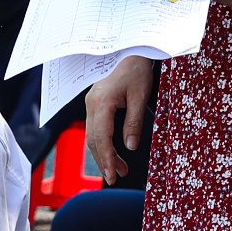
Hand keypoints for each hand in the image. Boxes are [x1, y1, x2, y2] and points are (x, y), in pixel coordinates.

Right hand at [85, 55, 155, 185]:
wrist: (132, 52)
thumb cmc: (138, 72)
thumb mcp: (141, 97)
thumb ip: (134, 122)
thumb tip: (130, 146)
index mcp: (102, 102)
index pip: (102, 137)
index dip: (107, 158)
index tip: (113, 174)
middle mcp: (91, 103)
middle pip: (93, 139)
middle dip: (104, 161)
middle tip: (115, 178)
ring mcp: (91, 103)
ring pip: (92, 136)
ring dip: (103, 154)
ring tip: (118, 170)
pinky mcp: (94, 103)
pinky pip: (94, 128)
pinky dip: (102, 143)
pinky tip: (112, 154)